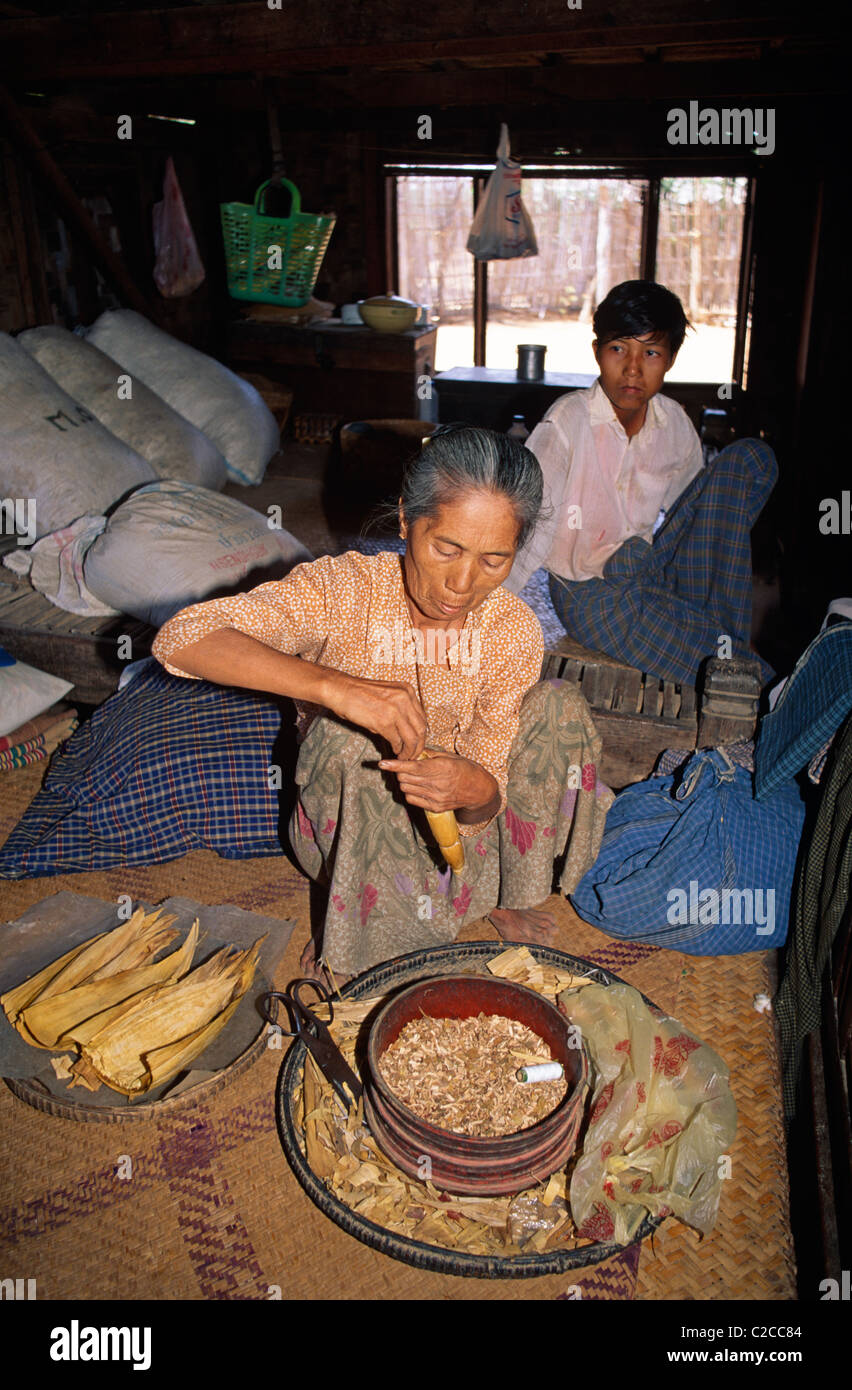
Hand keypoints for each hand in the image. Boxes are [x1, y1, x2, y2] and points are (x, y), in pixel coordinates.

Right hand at [324, 672, 427, 758]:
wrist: (341, 691)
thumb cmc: (360, 694)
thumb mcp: (387, 695)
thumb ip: (400, 708)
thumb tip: (407, 731)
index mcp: (408, 691)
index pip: (422, 718)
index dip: (420, 734)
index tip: (416, 743)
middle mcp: (405, 699)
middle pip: (421, 729)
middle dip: (419, 745)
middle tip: (413, 754)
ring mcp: (396, 710)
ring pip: (412, 738)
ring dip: (409, 751)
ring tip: (403, 756)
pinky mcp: (384, 722)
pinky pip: (397, 741)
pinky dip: (397, 749)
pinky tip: (394, 751)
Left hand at [378, 752, 496, 815]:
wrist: (479, 790)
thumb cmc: (465, 769)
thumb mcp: (450, 756)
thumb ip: (429, 754)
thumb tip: (412, 750)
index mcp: (441, 768)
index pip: (412, 767)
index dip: (395, 765)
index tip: (382, 763)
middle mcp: (437, 784)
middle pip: (405, 778)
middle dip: (400, 771)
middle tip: (405, 766)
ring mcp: (435, 798)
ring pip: (406, 789)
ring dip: (404, 781)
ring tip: (413, 777)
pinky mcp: (434, 807)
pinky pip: (412, 799)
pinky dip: (410, 792)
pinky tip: (418, 787)